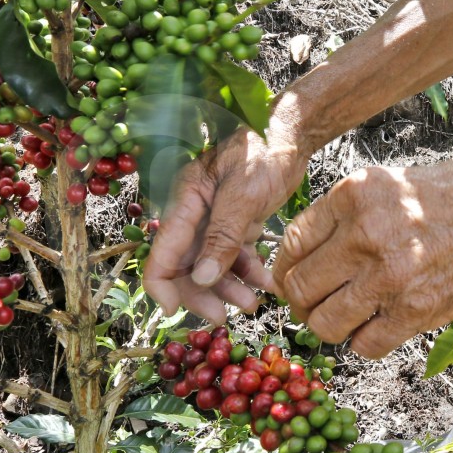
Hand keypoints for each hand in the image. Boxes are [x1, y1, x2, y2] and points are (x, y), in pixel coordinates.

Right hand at [143, 121, 306, 325]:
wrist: (291, 134)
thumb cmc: (263, 152)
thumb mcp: (243, 194)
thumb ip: (222, 236)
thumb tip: (204, 277)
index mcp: (184, 201)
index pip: (161, 251)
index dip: (161, 284)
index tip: (174, 310)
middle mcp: (193, 214)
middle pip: (184, 266)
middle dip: (201, 294)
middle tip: (225, 318)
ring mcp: (213, 221)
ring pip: (210, 267)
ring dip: (228, 288)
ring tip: (255, 303)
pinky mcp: (234, 225)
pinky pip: (233, 257)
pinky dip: (248, 272)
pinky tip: (268, 283)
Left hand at [273, 158, 452, 358]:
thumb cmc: (452, 193)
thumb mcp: (385, 182)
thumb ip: (340, 214)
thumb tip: (301, 250)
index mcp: (351, 196)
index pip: (290, 243)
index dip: (282, 268)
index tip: (288, 277)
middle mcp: (364, 235)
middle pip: (298, 287)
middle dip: (299, 301)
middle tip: (311, 302)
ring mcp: (389, 276)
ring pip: (323, 323)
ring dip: (326, 326)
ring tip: (340, 317)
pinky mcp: (417, 311)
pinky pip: (365, 345)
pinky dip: (362, 342)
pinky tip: (373, 327)